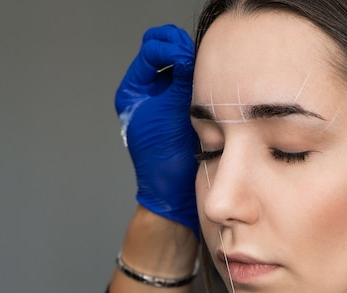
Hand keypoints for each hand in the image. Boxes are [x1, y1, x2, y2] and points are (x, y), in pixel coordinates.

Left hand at [115, 24, 198, 238]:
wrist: (177, 190)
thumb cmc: (164, 156)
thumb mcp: (169, 110)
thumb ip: (180, 77)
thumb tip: (189, 50)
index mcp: (134, 91)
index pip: (150, 49)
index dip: (169, 47)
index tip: (186, 58)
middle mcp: (149, 92)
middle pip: (165, 51)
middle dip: (182, 50)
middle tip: (197, 60)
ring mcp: (168, 100)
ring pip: (182, 66)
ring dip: (195, 66)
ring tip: (205, 74)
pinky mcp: (186, 110)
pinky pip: (195, 84)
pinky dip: (203, 80)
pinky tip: (213, 86)